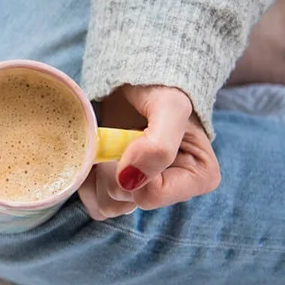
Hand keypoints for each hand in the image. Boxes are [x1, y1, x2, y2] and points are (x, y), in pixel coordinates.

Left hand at [78, 85, 219, 219]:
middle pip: (125, 201)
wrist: (135, 79)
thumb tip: (129, 181)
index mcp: (198, 177)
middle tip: (116, 137)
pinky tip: (95, 155)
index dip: (132, 168)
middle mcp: (172, 191)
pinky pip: (93, 201)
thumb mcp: (171, 107)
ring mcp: (142, 191)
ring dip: (96, 173)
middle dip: (111, 168)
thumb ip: (159, 147)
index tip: (132, 137)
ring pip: (106, 206)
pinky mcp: (117, 189)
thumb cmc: (160, 87)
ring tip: (106, 143)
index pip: (151, 196)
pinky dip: (86, 179)